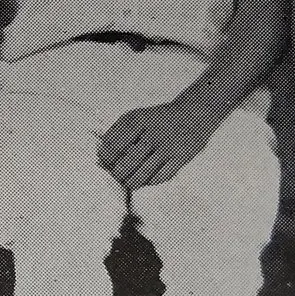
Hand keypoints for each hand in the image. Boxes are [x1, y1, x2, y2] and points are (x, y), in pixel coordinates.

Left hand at [97, 97, 224, 191]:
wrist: (194, 113)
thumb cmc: (157, 119)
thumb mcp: (136, 117)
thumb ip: (117, 133)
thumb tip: (100, 157)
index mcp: (136, 120)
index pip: (111, 146)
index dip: (105, 160)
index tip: (105, 164)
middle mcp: (151, 133)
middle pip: (125, 164)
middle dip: (117, 175)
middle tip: (117, 176)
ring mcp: (167, 146)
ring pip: (141, 175)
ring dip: (131, 182)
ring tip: (128, 182)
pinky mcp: (181, 158)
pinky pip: (160, 178)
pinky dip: (150, 182)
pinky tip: (146, 180)